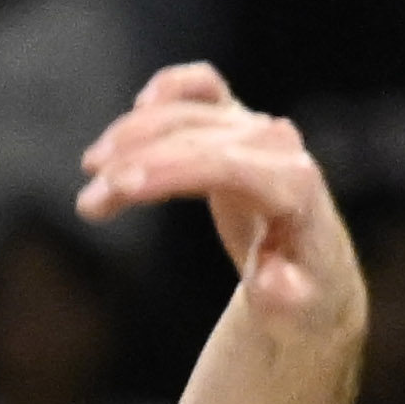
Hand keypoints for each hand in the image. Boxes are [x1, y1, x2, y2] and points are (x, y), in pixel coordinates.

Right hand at [75, 64, 357, 332]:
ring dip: (132, 137)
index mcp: (294, 188)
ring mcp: (257, 130)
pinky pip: (204, 88)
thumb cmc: (302, 299)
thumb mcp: (297, 315)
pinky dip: (169, 88)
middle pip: (197, 139)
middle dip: (137, 164)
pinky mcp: (239, 123)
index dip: (169, 170)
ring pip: (188, 114)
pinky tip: (137, 105)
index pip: (226, 165)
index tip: (120, 189)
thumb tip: (272, 281)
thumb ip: (284, 298)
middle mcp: (277, 148)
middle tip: (89, 204)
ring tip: (91, 177)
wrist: (315, 275)